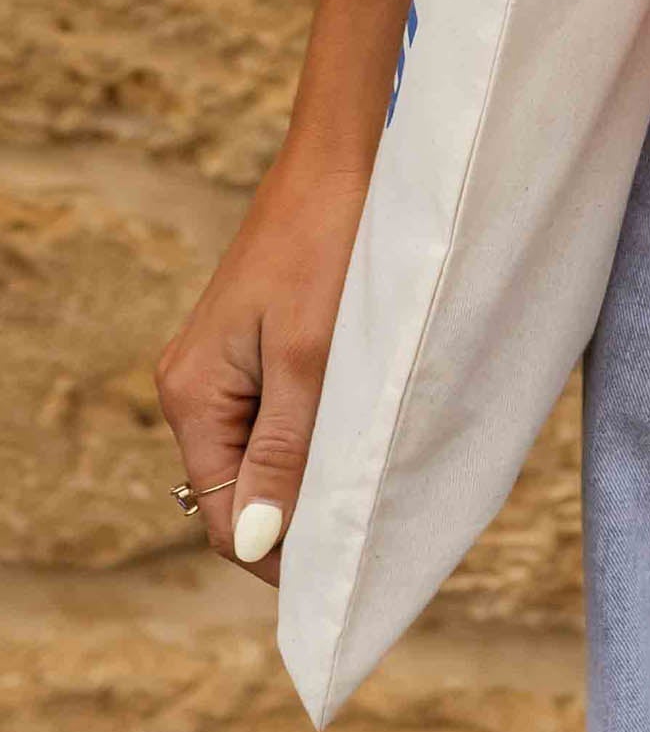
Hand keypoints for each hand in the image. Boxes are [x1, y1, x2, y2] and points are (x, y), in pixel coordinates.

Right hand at [155, 142, 372, 590]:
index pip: (223, 517)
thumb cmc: (329, 247)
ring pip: (265, 456)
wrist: (347, 159)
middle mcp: (195, 388)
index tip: (347, 573)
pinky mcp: (259, 347)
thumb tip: (251, 542)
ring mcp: (225, 368)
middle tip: (372, 532)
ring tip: (375, 485)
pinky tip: (364, 436)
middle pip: (240, 492)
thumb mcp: (309, 358)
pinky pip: (281, 417)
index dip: (279, 556)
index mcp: (192, 395)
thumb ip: (282, 452)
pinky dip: (319, 436)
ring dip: (312, 477)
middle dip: (298, 519)